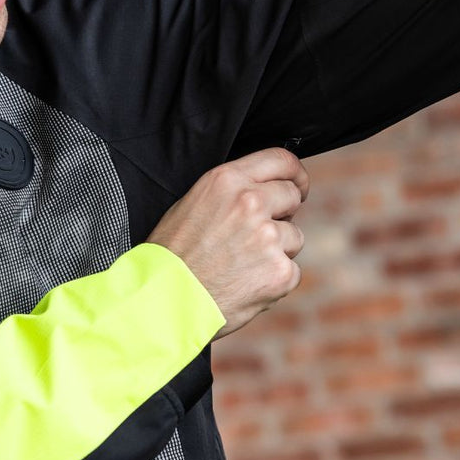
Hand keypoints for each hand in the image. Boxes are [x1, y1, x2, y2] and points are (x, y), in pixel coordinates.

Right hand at [147, 148, 308, 338]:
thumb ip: (232, 190)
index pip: (281, 160)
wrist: (163, 299)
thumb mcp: (193, 202)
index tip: (297, 185)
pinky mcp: (280, 272)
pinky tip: (245, 283)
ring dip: (277, 250)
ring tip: (240, 264)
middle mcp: (250, 203)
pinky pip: (291, 270)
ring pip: (294, 237)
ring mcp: (268, 237)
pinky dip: (274, 280)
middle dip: (282, 213)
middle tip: (256, 234)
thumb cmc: (172, 255)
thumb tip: (264, 189)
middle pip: (292, 196)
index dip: (294, 174)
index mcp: (227, 180)